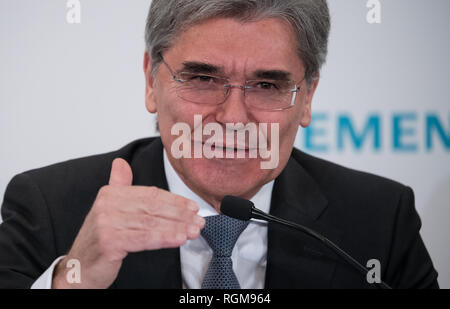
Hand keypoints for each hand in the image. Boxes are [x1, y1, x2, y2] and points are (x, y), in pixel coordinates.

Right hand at [52, 158, 204, 288]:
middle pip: (153, 208)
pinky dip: (165, 237)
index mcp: (110, 193)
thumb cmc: (99, 240)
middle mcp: (107, 205)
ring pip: (151, 223)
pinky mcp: (109, 241)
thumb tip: (121, 163)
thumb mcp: (108, 210)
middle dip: (180, 215)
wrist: (79, 268)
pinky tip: (179, 239)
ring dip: (177, 227)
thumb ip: (118, 186)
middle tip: (198, 221)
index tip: (192, 207)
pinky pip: (144, 238)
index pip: (150, 194)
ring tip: (193, 231)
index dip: (175, 201)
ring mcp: (106, 222)